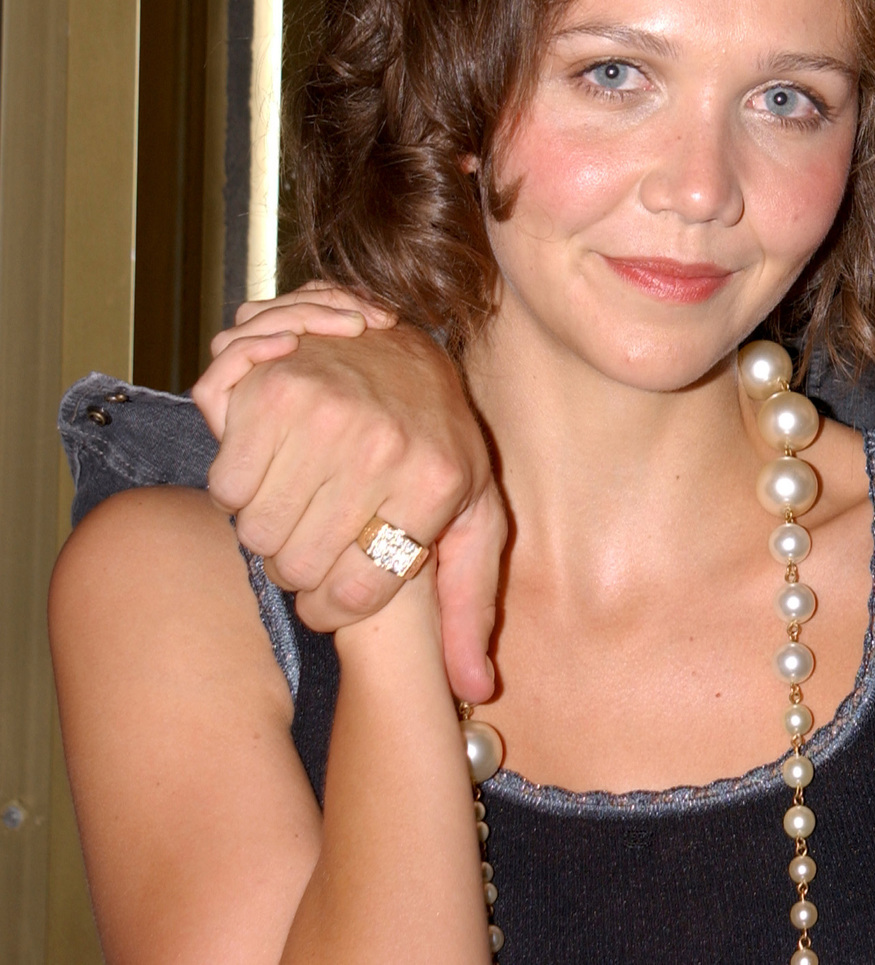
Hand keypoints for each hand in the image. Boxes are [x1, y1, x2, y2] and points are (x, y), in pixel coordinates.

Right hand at [193, 286, 502, 702]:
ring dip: (268, 531)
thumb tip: (475, 692)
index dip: (334, 607)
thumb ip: (471, 608)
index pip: (354, 594)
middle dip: (300, 568)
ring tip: (297, 509)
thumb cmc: (441, 449)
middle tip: (314, 543)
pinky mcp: (275, 390)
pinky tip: (273, 474)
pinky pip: (227, 483)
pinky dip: (239, 489)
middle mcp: (383, 446)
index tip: (337, 591)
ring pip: (257, 529)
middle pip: (298, 567)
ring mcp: (328, 413)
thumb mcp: (475, 522)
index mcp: (436, 484)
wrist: (411, 353)